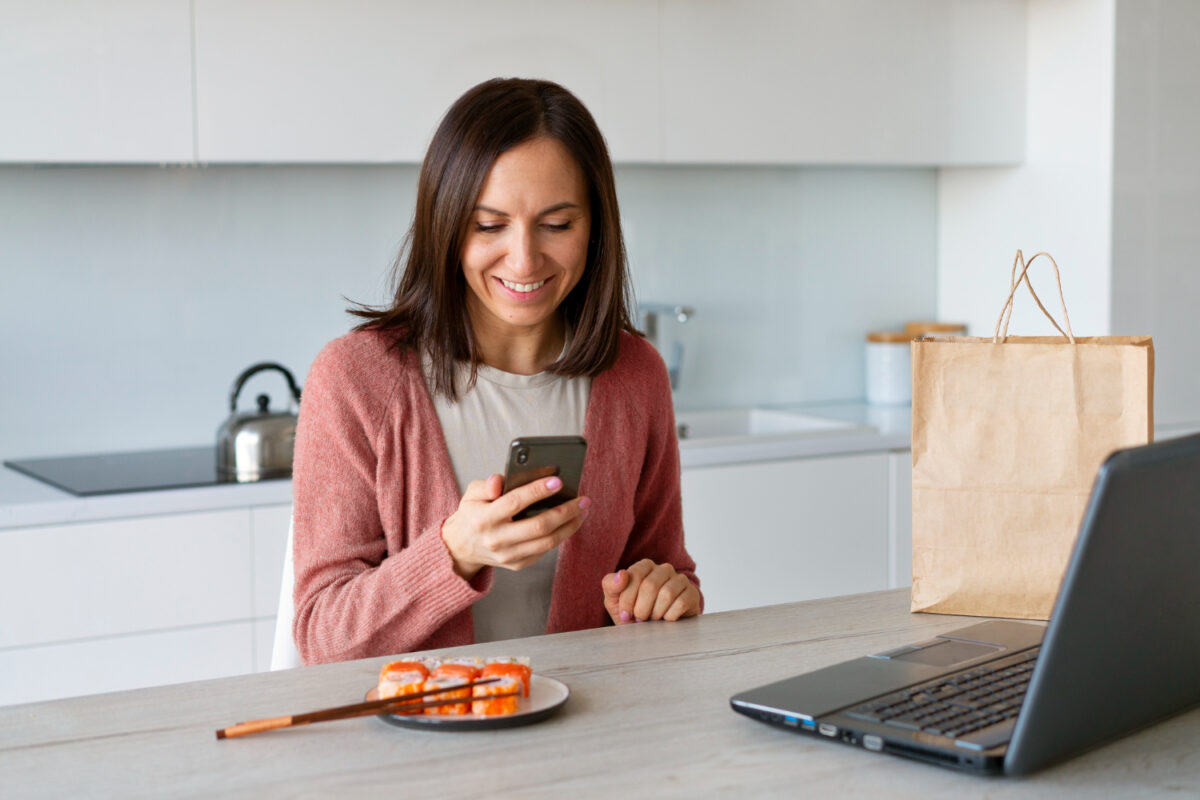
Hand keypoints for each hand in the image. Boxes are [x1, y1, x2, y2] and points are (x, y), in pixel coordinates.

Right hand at [440, 474, 589, 578]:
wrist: (462, 547)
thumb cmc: (473, 514)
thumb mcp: (471, 494)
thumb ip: (485, 485)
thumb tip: (500, 481)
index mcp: (484, 518)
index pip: (515, 502)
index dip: (537, 491)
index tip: (558, 481)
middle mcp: (497, 539)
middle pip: (538, 525)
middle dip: (565, 511)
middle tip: (583, 499)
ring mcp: (508, 555)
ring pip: (547, 542)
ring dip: (570, 525)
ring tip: (583, 510)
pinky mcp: (517, 564)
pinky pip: (545, 550)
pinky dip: (561, 536)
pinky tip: (571, 522)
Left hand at [602, 558, 699, 623]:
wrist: (654, 631)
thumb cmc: (633, 613)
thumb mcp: (614, 601)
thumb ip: (610, 585)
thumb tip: (622, 574)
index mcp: (644, 566)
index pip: (635, 576)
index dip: (627, 599)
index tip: (625, 615)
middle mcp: (664, 569)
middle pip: (650, 586)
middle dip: (641, 609)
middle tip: (639, 619)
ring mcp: (680, 580)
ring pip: (666, 594)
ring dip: (655, 613)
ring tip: (652, 620)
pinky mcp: (692, 594)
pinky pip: (681, 603)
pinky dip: (669, 616)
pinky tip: (666, 620)